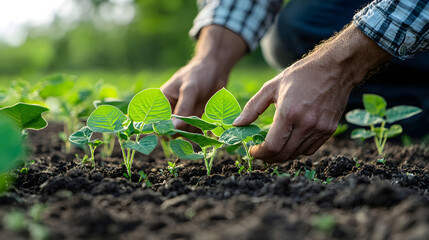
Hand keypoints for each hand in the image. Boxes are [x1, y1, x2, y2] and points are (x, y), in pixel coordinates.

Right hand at [161, 58, 227, 129]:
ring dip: (191, 131)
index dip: (162, 128)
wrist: (216, 70)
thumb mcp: (190, 89)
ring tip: (200, 120)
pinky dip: (198, 131)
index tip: (173, 132)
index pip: (157, 119)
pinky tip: (205, 127)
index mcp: (162, 100)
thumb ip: (183, 108)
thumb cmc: (199, 74)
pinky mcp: (194, 118)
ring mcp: (182, 115)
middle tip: (192, 124)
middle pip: (169, 129)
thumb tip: (175, 127)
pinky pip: (193, 130)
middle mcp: (170, 109)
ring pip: (182, 131)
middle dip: (179, 131)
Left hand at [233, 24, 390, 162]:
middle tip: (261, 152)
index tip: (253, 151)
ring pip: (296, 154)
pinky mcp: (329, 130)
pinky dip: (297, 150)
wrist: (335, 69)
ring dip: (282, 155)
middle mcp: (306, 124)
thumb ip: (252, 108)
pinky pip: (310, 150)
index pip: (272, 146)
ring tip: (274, 146)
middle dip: (268, 157)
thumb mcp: (272, 87)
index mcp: (289, 112)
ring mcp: (319, 129)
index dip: (260, 153)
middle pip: (284, 154)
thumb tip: (236, 124)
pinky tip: (290, 141)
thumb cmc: (301, 75)